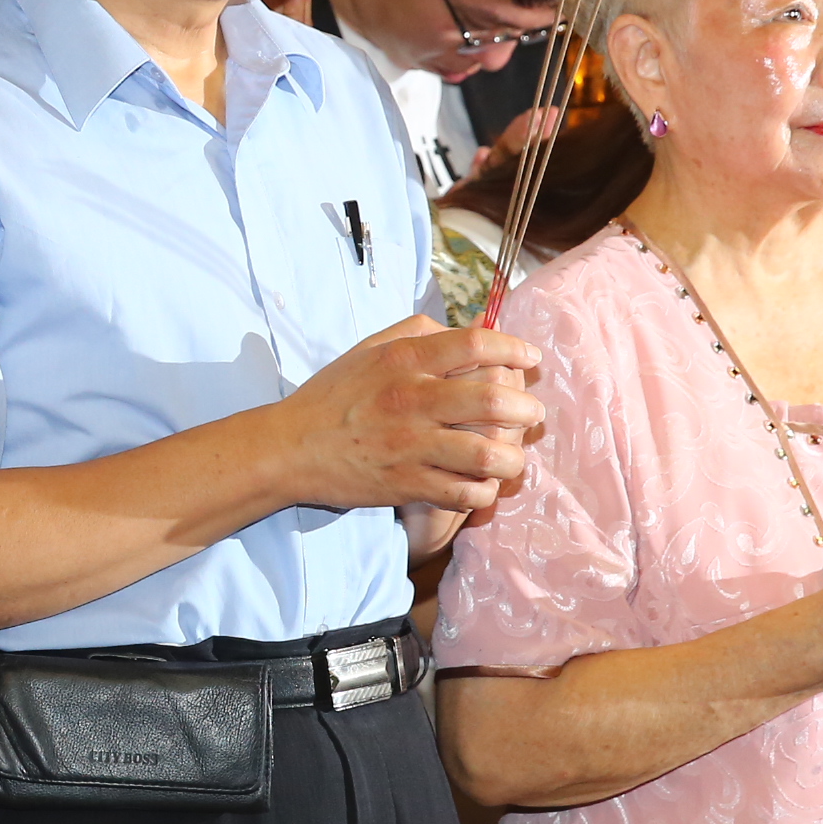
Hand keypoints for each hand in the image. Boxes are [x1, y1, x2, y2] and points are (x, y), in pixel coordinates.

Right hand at [277, 315, 542, 514]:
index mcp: (404, 359)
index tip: (530, 360)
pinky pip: (465, 492)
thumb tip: (471, 330)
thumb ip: (420, 333)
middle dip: (527, 408)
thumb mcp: (370, 349)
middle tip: (532, 414)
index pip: (476, 344)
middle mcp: (411, 399)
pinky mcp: (407, 484)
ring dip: (514, 458)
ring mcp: (410, 445)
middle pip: (494, 399)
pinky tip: (483, 483)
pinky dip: (485, 491)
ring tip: (514, 457)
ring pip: (489, 453)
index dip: (514, 349)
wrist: (291, 448)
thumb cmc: (334, 396)